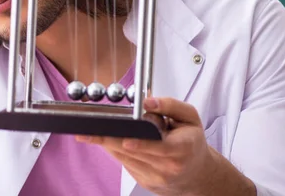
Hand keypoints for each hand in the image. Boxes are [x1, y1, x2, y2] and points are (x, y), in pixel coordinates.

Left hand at [76, 98, 219, 194]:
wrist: (197, 174)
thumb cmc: (191, 142)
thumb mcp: (189, 118)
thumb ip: (170, 105)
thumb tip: (148, 101)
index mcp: (181, 149)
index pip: (159, 148)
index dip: (141, 144)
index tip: (126, 140)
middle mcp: (168, 167)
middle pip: (133, 152)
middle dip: (109, 140)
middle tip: (87, 133)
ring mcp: (156, 177)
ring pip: (124, 158)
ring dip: (109, 144)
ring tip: (95, 132)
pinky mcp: (144, 182)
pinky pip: (124, 164)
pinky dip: (117, 151)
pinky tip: (114, 141)